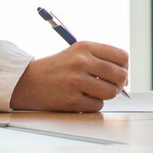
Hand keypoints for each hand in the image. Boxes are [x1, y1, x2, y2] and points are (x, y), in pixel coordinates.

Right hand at [10, 41, 128, 111]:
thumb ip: (101, 60)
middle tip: (111, 86)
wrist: (27, 82)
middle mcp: (81, 62)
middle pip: (120, 75)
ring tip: (93, 92)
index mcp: (85, 47)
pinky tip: (81, 98)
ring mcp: (76, 81)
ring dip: (105, 95)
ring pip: (111, 92)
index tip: (120, 72)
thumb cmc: (57, 68)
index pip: (121, 56)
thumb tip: (125, 78)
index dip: (124, 67)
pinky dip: (92, 104)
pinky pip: (97, 106)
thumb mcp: (77, 53)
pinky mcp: (71, 100)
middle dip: (119, 84)